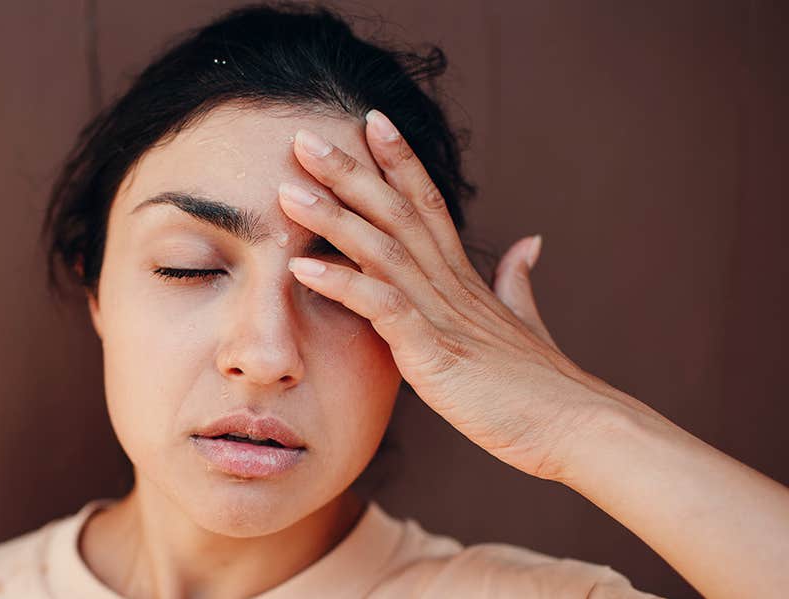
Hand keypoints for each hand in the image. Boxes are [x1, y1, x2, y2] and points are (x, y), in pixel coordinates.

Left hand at [278, 110, 650, 481]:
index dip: (400, 160)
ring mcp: (443, 315)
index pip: (427, 203)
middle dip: (350, 171)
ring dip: (333, 218)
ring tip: (288, 191)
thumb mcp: (524, 323)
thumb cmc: (541, 387)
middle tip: (305, 136)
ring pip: (383, 249)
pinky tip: (302, 268)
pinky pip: (382, 308)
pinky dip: (343, 284)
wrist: (574, 429)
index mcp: (464, 278)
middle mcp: (451, 285)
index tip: (371, 120)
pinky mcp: (434, 351)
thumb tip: (527, 244)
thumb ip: (516, 281)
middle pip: (396, 212)